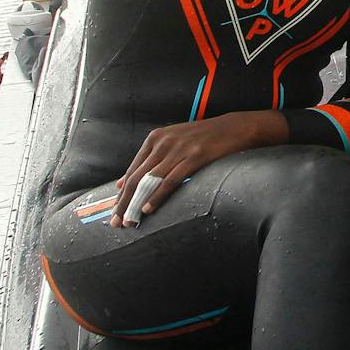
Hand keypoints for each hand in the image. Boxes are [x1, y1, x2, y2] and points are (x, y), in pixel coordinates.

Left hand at [111, 111, 286, 225]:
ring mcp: (179, 149)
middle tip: (116, 222)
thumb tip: (124, 182)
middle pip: (136, 177)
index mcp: (155, 138)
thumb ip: (150, 160)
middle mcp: (163, 142)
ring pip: (150, 181)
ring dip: (137, 204)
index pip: (132, 170)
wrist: (235, 127)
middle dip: (124, 202)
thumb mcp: (173, 142)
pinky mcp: (195, 156)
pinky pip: (170, 180)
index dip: (121, 194)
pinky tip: (149, 209)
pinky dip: (157, 196)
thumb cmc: (203, 138)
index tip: (114, 212)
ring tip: (129, 221)